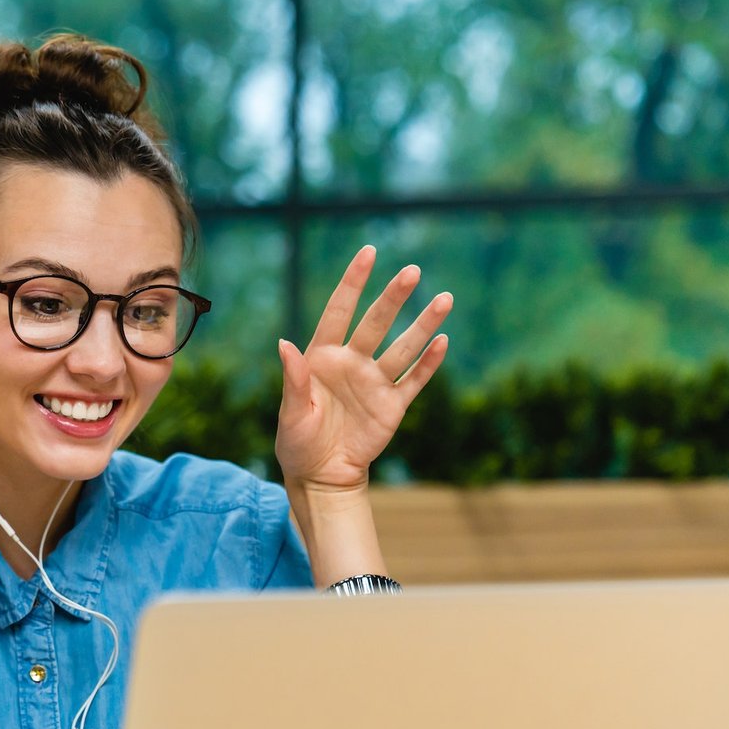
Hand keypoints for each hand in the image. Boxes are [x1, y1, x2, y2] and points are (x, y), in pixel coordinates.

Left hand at [275, 245, 451, 492]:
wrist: (321, 475)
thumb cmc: (297, 443)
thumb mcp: (291, 413)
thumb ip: (292, 379)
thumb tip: (284, 343)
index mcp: (322, 358)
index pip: (339, 312)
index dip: (352, 283)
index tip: (368, 253)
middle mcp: (352, 363)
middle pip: (376, 323)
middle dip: (393, 298)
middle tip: (412, 271)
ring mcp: (375, 382)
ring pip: (402, 348)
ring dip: (422, 325)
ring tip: (444, 299)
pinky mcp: (393, 405)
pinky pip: (414, 380)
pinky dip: (429, 363)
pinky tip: (443, 341)